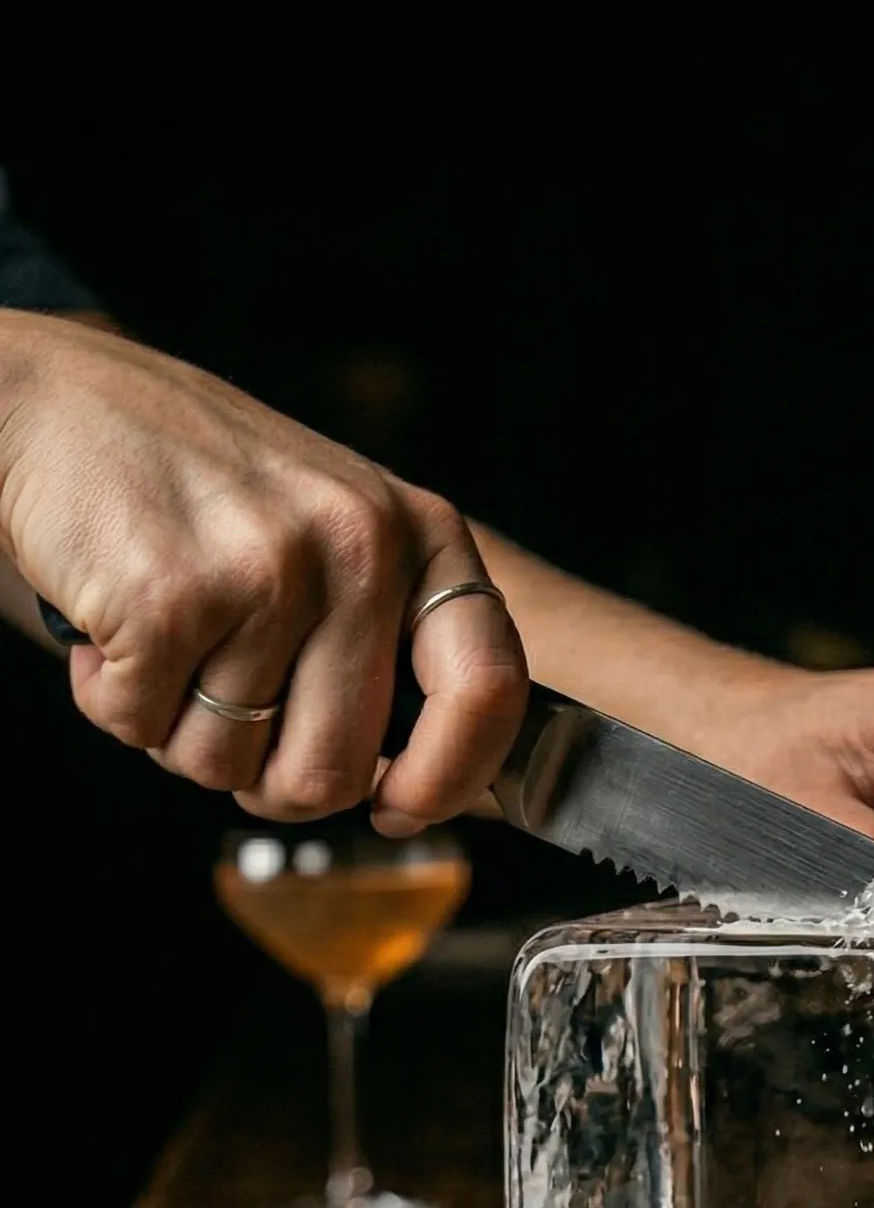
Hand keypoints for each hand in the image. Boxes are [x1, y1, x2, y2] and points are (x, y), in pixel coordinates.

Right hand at [0, 312, 525, 828]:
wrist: (51, 398)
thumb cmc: (196, 484)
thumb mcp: (334, 530)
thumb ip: (384, 637)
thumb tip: (414, 786)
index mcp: (420, 535)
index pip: (488, 690)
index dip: (448, 780)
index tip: (397, 810)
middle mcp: (359, 546)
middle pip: (337, 771)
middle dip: (267, 776)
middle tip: (223, 713)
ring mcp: (268, 570)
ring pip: (230, 764)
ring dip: (178, 731)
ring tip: (165, 638)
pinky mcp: (170, 597)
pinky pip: (143, 729)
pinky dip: (111, 699)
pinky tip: (112, 622)